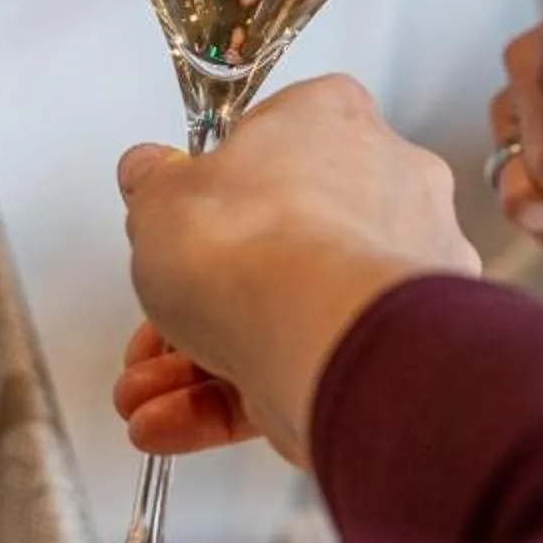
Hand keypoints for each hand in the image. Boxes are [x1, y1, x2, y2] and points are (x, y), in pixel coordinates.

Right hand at [115, 76, 479, 465]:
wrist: (322, 337)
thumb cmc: (259, 246)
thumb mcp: (160, 200)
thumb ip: (152, 186)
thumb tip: (149, 176)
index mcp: (334, 120)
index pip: (269, 139)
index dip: (210, 185)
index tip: (175, 211)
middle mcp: (384, 186)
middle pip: (277, 238)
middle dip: (201, 291)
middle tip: (154, 319)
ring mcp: (398, 271)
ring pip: (288, 312)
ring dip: (202, 357)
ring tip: (144, 391)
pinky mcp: (393, 346)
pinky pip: (305, 364)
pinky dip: (236, 397)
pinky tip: (170, 422)